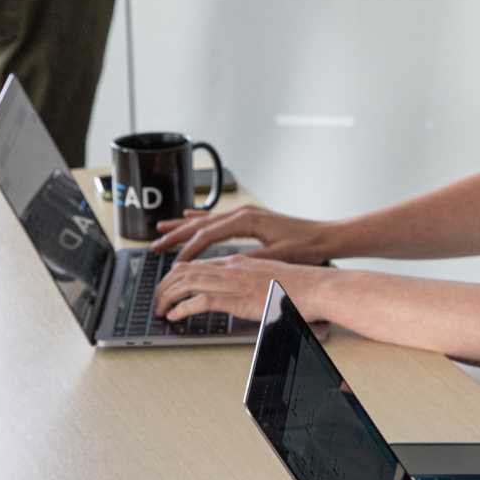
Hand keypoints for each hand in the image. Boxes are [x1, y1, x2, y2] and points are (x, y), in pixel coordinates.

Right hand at [151, 204, 331, 265]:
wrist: (325, 237)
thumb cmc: (305, 247)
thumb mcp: (276, 257)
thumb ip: (250, 259)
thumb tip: (225, 266)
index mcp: (247, 221)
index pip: (208, 235)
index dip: (190, 249)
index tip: (175, 264)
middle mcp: (243, 213)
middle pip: (201, 224)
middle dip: (177, 235)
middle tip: (155, 246)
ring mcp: (246, 213)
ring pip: (206, 219)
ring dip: (183, 226)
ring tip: (161, 231)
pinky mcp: (250, 217)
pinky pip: (217, 217)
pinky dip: (200, 218)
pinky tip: (188, 217)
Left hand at [153, 255, 326, 328]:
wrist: (316, 287)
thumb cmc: (300, 286)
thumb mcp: (269, 278)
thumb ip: (251, 283)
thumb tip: (242, 295)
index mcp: (239, 261)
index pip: (198, 263)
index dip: (177, 275)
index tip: (167, 286)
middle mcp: (232, 267)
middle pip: (186, 270)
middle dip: (165, 285)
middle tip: (156, 299)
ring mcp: (234, 281)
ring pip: (187, 282)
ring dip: (167, 297)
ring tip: (159, 309)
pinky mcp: (238, 298)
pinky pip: (200, 301)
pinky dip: (182, 309)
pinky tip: (174, 317)